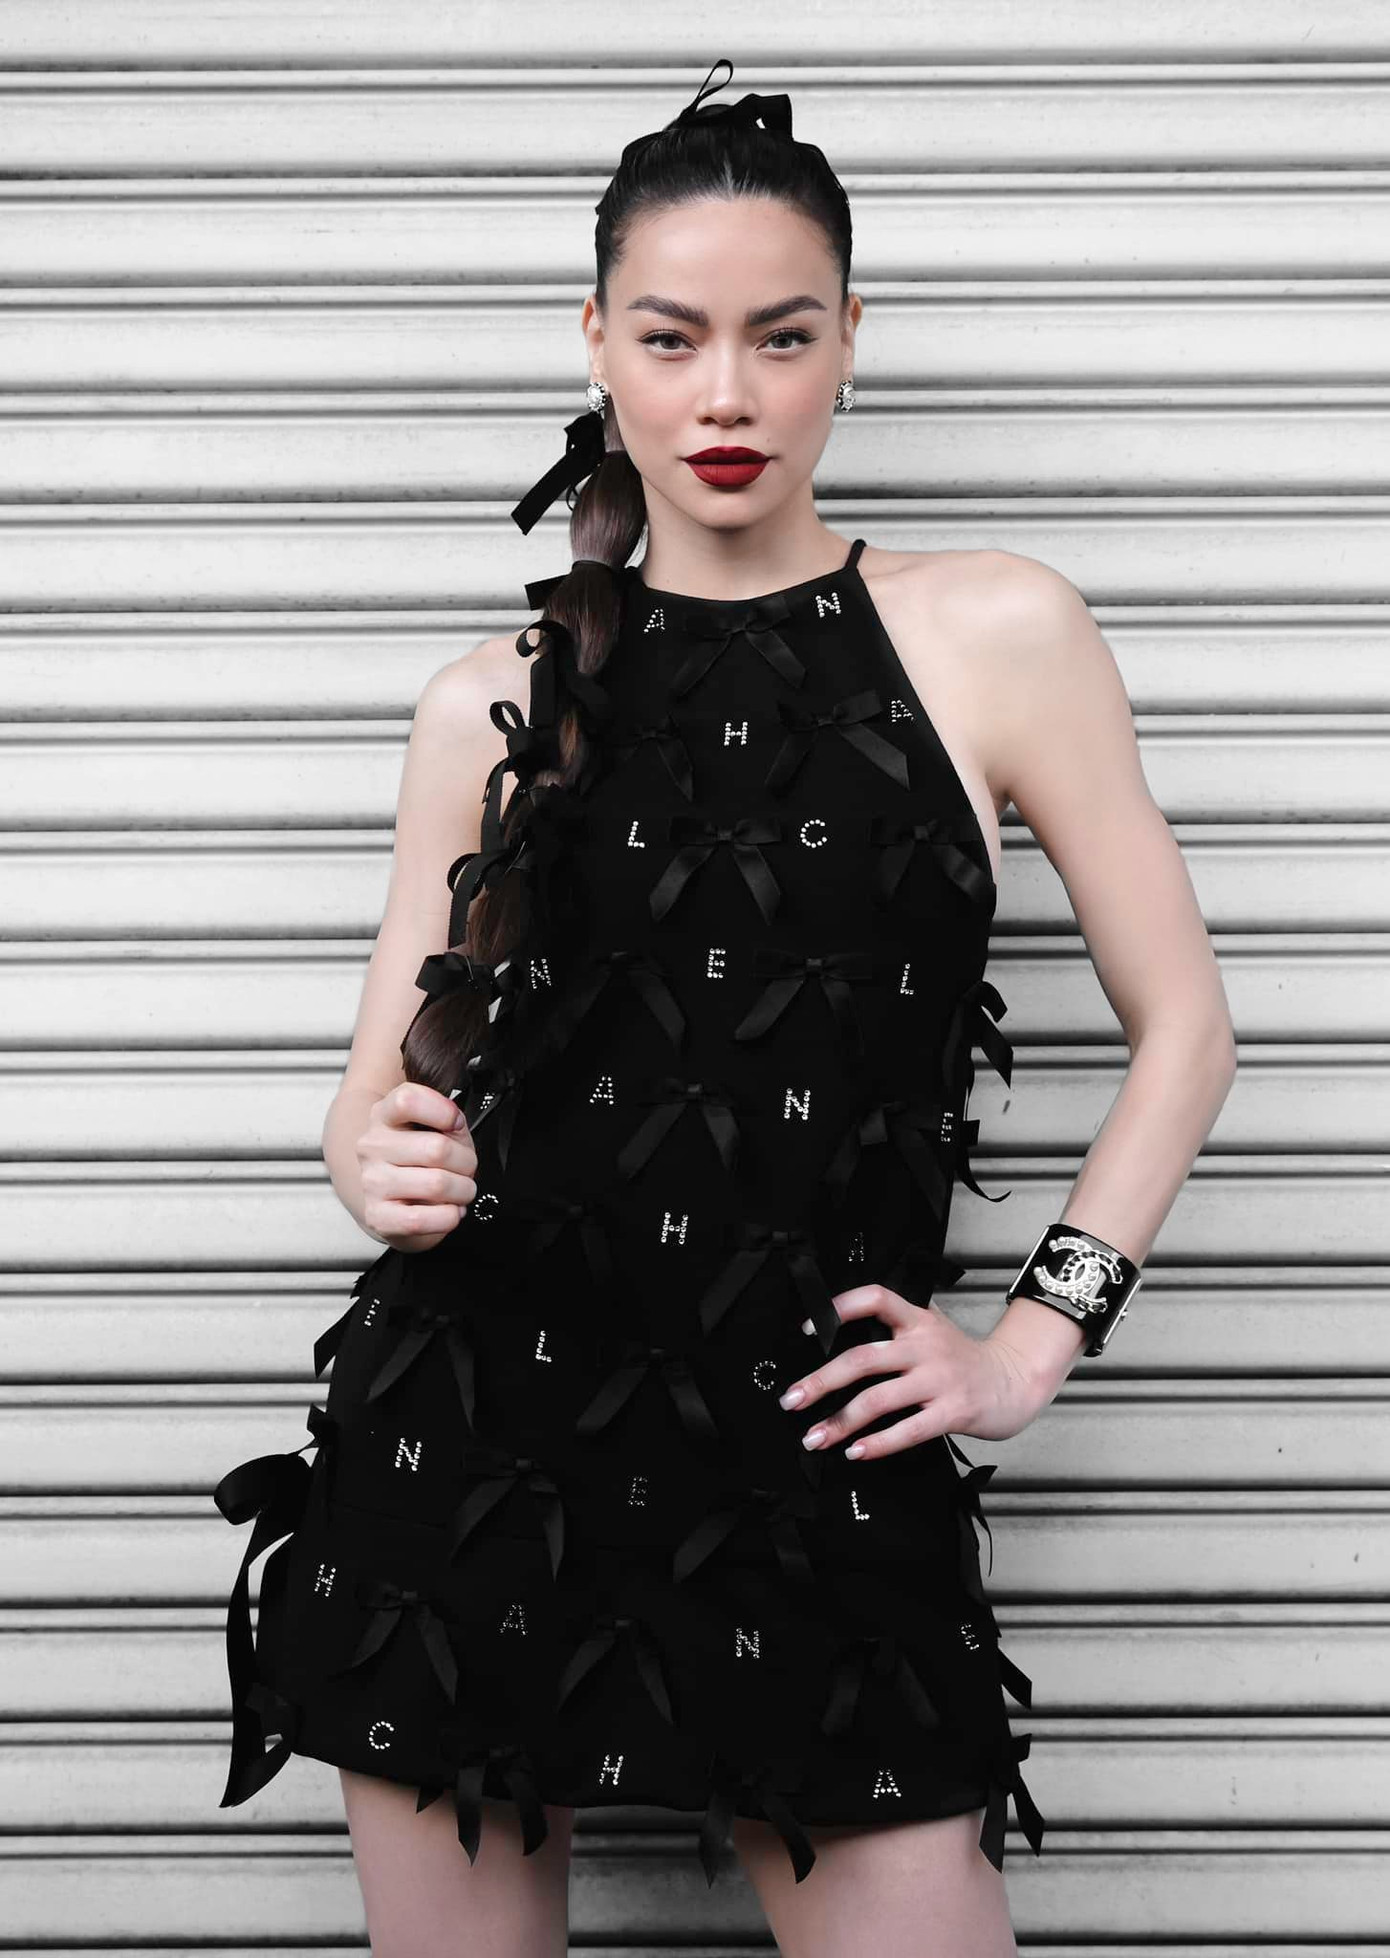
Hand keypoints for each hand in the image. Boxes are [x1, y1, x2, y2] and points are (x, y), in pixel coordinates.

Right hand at [356, 1081, 477, 1251]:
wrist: (397, 1201)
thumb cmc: (425, 1160)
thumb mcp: (441, 1129)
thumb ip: (449, 1119)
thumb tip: (453, 1123)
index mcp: (384, 1116)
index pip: (407, 1100)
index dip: (442, 1111)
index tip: (455, 1123)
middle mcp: (372, 1146)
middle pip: (437, 1148)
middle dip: (467, 1163)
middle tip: (466, 1170)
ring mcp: (372, 1182)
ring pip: (437, 1184)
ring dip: (462, 1191)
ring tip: (459, 1192)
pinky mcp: (378, 1217)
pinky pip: (421, 1220)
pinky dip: (448, 1217)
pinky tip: (447, 1210)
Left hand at [779, 1281, 1052, 1461]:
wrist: (1013, 1381)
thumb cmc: (962, 1359)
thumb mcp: (932, 1328)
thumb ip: (896, 1326)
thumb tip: (838, 1335)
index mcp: (917, 1320)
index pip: (876, 1298)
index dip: (840, 1308)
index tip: (808, 1329)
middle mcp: (925, 1346)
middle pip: (863, 1358)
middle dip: (821, 1381)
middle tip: (793, 1400)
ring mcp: (939, 1379)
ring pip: (878, 1399)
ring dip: (841, 1421)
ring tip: (815, 1437)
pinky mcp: (952, 1411)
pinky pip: (908, 1429)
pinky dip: (878, 1443)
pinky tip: (856, 1451)